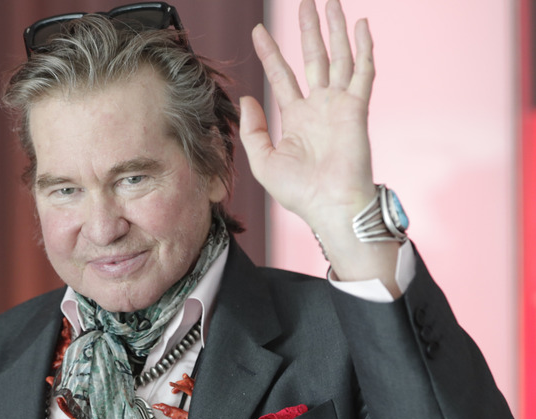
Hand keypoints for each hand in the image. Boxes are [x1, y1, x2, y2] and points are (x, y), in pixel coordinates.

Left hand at [241, 0, 401, 295]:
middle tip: (305, 3)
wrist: (329, 207)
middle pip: (313, 58)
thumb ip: (253, 130)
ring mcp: (340, 105)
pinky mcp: (357, 108)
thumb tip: (247, 99)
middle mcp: (319, 107)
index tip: (258, 32)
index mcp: (297, 118)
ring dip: (334, 30)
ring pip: (338, 57)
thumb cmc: (300, 192)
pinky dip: (363, 48)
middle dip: (308, 30)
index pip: (282, 76)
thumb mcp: (263, 161)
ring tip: (329, 3)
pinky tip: (361, 26)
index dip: (270, 53)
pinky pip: (362, 72)